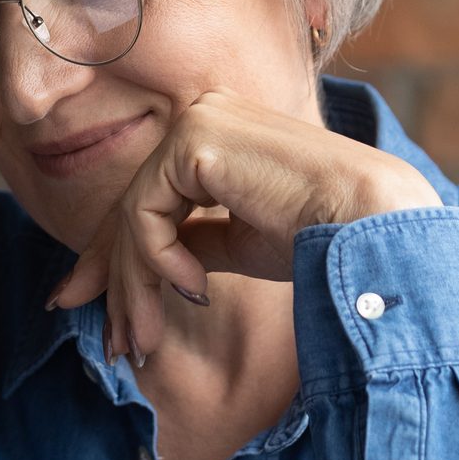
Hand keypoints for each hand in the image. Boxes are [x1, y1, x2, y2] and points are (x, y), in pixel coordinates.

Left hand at [44, 90, 441, 362]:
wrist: (367, 225)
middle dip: (116, 284)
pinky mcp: (194, 140)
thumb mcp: (239, 242)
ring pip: (134, 218)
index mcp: (217, 133)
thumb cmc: (321, 238)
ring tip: (146, 340)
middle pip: (134, 208)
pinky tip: (196, 289)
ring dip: (136, 289)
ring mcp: (196, 122)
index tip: (91, 309)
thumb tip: (138, 271)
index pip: (150, 199)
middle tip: (112, 344)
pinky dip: (160, 262)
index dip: (115, 259)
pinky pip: (147, 215)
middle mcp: (202, 115)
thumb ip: (190, 242)